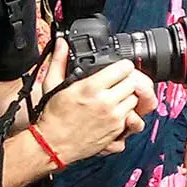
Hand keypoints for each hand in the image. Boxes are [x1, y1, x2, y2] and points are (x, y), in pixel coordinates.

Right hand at [38, 39, 157, 162]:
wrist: (53, 144)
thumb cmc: (54, 116)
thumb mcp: (51, 84)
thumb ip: (58, 60)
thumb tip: (61, 43)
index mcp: (91, 88)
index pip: (123, 68)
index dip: (122, 66)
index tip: (119, 67)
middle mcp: (106, 102)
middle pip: (133, 82)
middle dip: (127, 80)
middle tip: (118, 82)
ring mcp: (114, 117)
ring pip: (135, 99)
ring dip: (128, 96)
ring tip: (115, 96)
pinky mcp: (117, 130)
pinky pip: (133, 116)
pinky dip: (127, 112)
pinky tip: (114, 110)